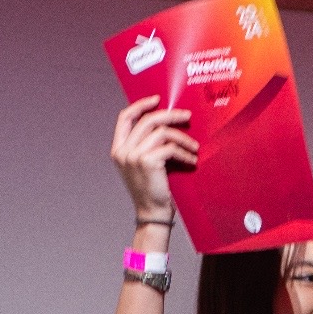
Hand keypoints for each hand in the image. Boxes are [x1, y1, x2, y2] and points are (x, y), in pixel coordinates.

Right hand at [111, 95, 198, 220]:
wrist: (152, 213)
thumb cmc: (152, 189)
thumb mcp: (142, 164)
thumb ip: (145, 144)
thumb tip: (165, 122)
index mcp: (118, 149)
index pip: (125, 117)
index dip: (141, 105)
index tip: (158, 100)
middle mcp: (122, 151)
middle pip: (148, 120)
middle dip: (171, 116)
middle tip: (187, 117)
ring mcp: (133, 156)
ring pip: (162, 132)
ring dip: (183, 138)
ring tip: (194, 147)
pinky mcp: (147, 161)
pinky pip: (171, 147)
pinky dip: (185, 153)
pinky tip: (192, 160)